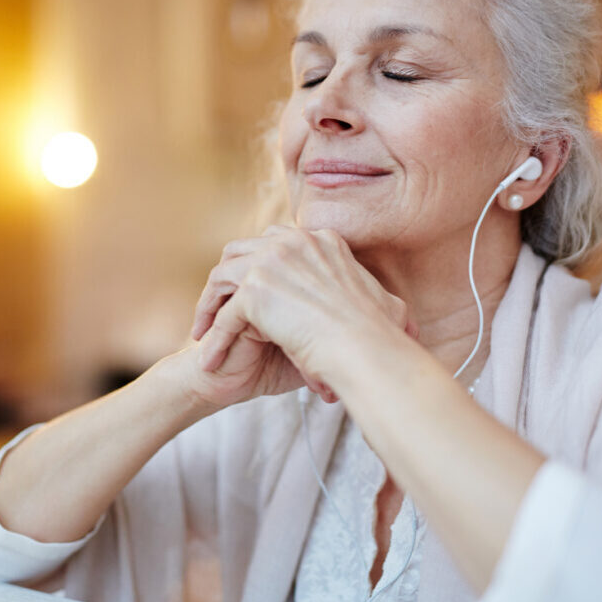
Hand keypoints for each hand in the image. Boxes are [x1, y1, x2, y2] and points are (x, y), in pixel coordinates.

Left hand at [192, 226, 415, 402]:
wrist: (368, 351)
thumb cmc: (381, 338)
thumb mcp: (387, 305)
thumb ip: (375, 298)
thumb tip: (398, 313)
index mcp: (321, 241)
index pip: (275, 243)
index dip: (257, 268)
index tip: (250, 295)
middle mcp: (294, 241)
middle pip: (241, 250)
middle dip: (226, 279)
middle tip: (218, 309)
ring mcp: (273, 261)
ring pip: (223, 276)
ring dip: (209, 304)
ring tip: (203, 333)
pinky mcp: (255, 290)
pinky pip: (224, 315)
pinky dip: (214, 338)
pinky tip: (210, 361)